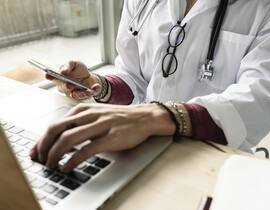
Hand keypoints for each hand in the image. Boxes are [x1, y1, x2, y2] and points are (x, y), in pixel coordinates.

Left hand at [30, 103, 174, 172]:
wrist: (145, 117)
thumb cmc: (121, 118)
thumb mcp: (97, 115)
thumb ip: (81, 123)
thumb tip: (61, 138)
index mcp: (84, 110)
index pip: (55, 123)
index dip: (41, 139)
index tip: (36, 151)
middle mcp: (89, 115)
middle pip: (57, 129)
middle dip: (43, 146)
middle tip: (39, 159)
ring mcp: (100, 125)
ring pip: (68, 139)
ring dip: (55, 154)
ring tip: (51, 165)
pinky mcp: (110, 137)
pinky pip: (86, 149)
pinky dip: (73, 160)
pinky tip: (67, 167)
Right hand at [47, 61, 101, 99]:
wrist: (88, 77)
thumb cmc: (78, 70)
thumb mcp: (74, 64)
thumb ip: (68, 66)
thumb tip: (62, 71)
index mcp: (59, 77)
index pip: (52, 77)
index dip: (50, 76)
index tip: (49, 75)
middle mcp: (64, 86)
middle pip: (63, 88)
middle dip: (67, 87)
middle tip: (70, 85)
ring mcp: (72, 92)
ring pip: (75, 94)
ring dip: (81, 93)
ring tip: (87, 91)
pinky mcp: (81, 95)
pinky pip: (85, 96)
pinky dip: (91, 92)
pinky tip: (95, 87)